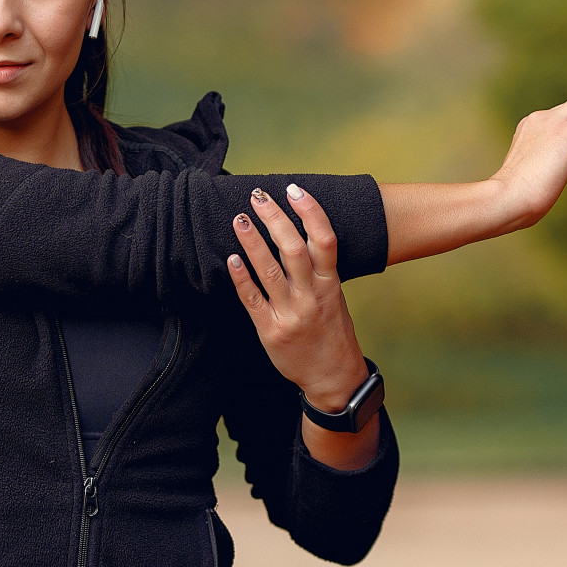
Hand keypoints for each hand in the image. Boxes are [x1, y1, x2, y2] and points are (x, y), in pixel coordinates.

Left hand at [226, 184, 369, 413]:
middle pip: (292, 249)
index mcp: (330, 284)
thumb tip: (297, 232)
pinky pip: (252, 299)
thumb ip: (319, 269)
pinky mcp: (270, 331)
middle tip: (258, 197)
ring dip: (252, 241)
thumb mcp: (335, 296)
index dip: (310, 212)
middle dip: (274, 218)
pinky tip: (231, 258)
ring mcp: (290, 314)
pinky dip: (241, 277)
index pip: (324, 240)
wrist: (333, 376)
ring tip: (239, 219)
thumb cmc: (332, 331)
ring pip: (269, 270)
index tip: (294, 190)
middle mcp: (311, 296)